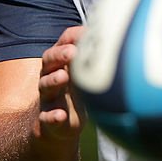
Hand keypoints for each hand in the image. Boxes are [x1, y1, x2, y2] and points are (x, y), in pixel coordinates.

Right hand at [37, 25, 85, 139]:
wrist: (59, 127)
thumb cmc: (75, 94)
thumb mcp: (83, 75)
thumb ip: (93, 58)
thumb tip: (116, 36)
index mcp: (59, 64)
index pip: (60, 45)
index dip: (70, 39)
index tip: (84, 33)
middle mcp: (50, 77)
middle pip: (49, 61)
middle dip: (60, 55)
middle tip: (72, 52)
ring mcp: (48, 98)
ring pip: (45, 86)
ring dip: (54, 80)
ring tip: (64, 76)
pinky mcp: (47, 119)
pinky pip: (46, 117)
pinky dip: (52, 116)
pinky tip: (60, 115)